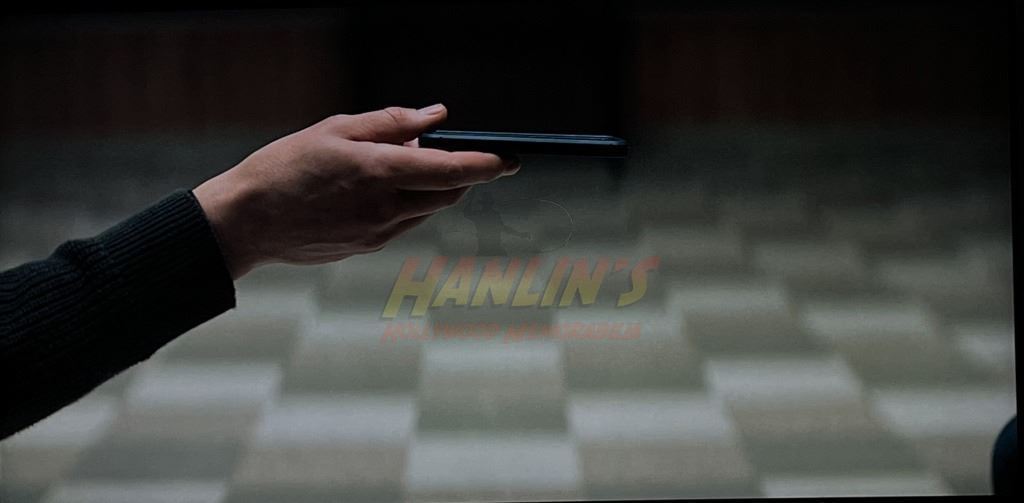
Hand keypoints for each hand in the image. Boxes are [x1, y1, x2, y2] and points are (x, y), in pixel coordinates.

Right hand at [193, 104, 518, 278]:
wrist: (246, 222)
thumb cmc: (284, 167)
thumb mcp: (335, 129)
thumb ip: (390, 123)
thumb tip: (436, 117)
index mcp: (379, 172)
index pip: (452, 169)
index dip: (489, 164)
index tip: (511, 159)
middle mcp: (386, 207)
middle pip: (450, 192)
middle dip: (460, 172)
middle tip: (436, 148)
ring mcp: (379, 233)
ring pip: (429, 209)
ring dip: (431, 187)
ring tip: (390, 165)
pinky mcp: (369, 247)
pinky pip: (405, 223)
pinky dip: (408, 204)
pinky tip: (374, 191)